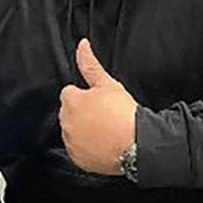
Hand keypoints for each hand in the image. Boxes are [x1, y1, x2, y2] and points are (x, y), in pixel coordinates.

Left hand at [59, 39, 137, 175]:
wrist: (136, 145)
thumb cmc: (123, 112)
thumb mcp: (108, 84)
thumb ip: (90, 64)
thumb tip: (81, 44)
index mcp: (70, 102)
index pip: (69, 93)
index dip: (85, 96)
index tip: (100, 102)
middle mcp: (66, 123)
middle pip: (69, 113)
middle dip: (82, 112)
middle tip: (104, 115)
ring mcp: (71, 142)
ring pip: (73, 131)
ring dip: (83, 130)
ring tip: (105, 130)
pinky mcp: (77, 158)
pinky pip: (78, 150)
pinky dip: (86, 148)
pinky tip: (102, 144)